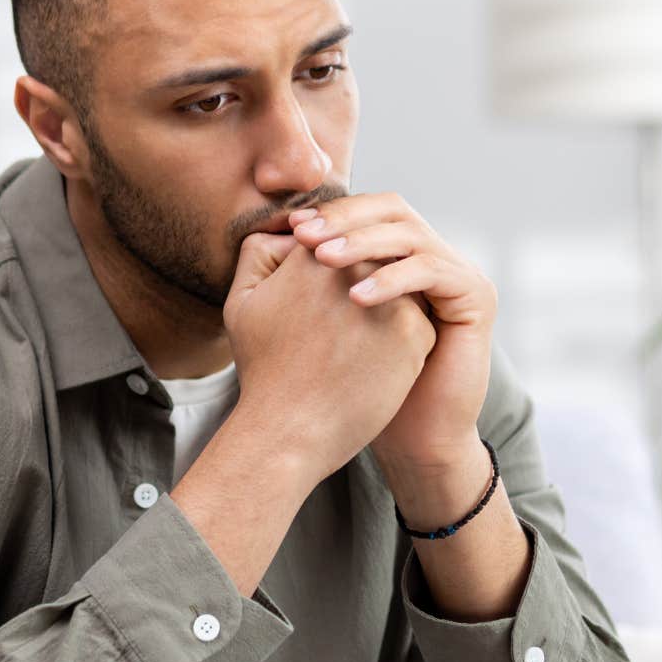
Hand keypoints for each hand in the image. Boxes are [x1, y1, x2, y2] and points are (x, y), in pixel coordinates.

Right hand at [221, 231, 435, 482]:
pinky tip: (373, 366)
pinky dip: (401, 341)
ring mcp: (393, 298)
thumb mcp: (243, 301)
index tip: (321, 304)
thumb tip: (290, 230)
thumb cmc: (264, 370)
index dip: (332, 267)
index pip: (341, 238)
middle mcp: (359, 266)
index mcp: (316, 252)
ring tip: (356, 346)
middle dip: (363, 287)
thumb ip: (259, 252)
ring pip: (400, 289)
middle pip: (374, 261)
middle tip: (340, 328)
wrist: (291, 430)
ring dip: (388, 309)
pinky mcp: (416, 332)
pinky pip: (418, 322)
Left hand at [287, 193, 496, 469]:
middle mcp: (433, 256)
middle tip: (305, 235)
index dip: (331, 213)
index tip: (290, 226)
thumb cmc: (362, 385)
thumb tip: (273, 233)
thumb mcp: (329, 322)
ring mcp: (458, 273)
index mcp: (402, 256)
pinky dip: (392, 279)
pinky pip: (432, 271)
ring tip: (322, 259)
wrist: (412, 435)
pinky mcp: (476, 296)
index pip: (368, 211)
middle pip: (393, 209)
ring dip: (362, 243)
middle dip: (346, 218)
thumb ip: (310, 277)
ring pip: (410, 235)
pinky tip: (355, 298)